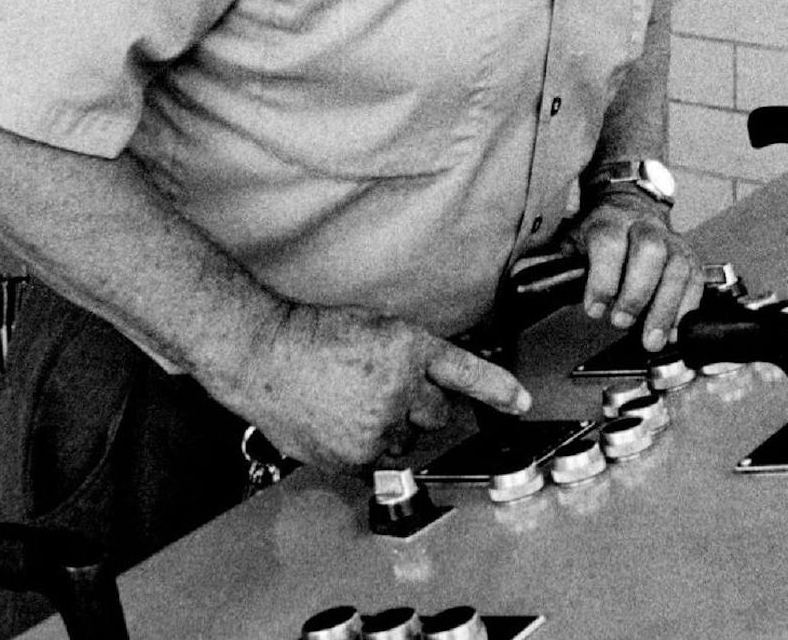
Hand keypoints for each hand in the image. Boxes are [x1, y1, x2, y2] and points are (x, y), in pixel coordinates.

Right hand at [217, 302, 530, 467]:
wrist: (266, 356)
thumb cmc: (315, 335)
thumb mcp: (378, 327)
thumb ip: (412, 354)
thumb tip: (436, 379)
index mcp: (410, 350)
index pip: (468, 373)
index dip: (499, 390)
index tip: (521, 402)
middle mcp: (400, 390)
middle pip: (439, 413)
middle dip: (424, 405)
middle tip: (389, 391)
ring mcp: (377, 427)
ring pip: (409, 438)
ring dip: (394, 427)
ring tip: (356, 403)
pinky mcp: (354, 457)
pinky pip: (379, 460)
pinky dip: (367, 447)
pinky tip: (343, 423)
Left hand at [572, 192, 701, 351]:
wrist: (630, 207)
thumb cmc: (600, 234)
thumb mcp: (574, 242)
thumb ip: (562, 265)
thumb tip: (536, 287)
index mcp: (610, 221)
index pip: (609, 242)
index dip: (603, 278)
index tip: (595, 310)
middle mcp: (645, 226)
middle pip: (650, 251)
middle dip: (637, 292)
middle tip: (622, 322)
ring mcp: (671, 241)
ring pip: (678, 268)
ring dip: (666, 308)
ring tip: (651, 339)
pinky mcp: (689, 257)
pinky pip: (696, 281)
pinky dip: (687, 309)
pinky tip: (674, 331)